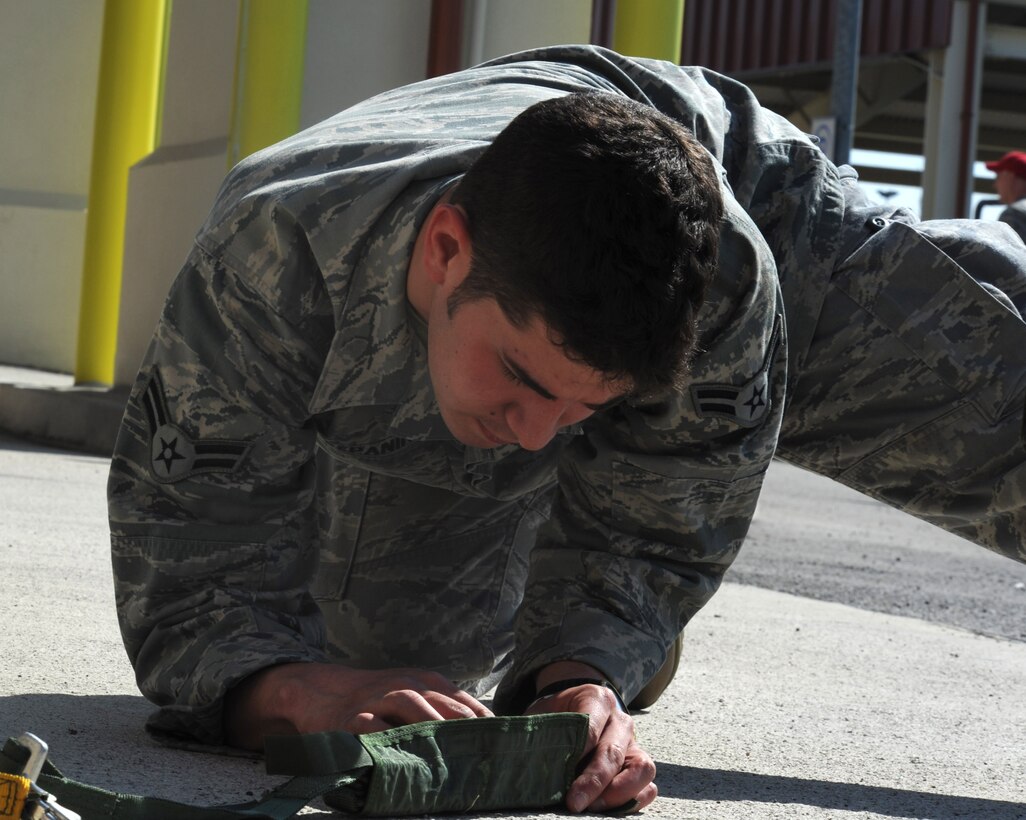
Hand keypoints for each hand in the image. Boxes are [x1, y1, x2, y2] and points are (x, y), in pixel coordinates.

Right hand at [224, 662, 491, 748]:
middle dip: (463, 728)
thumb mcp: (410, 695)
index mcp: (424, 681)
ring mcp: (378, 698)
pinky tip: (403, 756)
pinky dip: (388, 739)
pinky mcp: (352, 718)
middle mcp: (404, 685)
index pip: (462, 702)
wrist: (320, 690)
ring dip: (431, 727)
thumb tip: (480, 739)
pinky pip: (372, 727)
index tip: (502, 745)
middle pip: (442, 703)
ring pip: (411, 706)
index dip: (482, 723)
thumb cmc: (375, 699)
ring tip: (451, 752)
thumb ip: (440, 711)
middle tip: (483, 755)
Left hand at [525, 663, 656, 813]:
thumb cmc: (555, 715)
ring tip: (593, 807)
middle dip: (594, 781)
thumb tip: (526, 763)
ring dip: (619, 793)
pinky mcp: (638, 765)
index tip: (565, 772)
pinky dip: (633, 801)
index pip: (591, 726)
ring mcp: (633, 743)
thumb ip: (539, 733)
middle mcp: (620, 719)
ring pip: (642, 769)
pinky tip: (607, 810)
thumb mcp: (544, 714)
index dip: (579, 751)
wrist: (572, 710)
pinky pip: (648, 787)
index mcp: (597, 699)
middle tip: (573, 803)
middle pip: (613, 752)